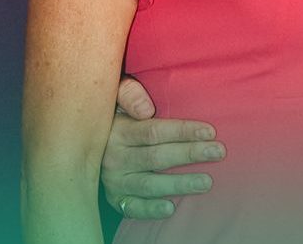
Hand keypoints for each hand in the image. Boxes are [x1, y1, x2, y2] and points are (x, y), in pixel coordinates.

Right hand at [101, 76, 225, 219]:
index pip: (153, 132)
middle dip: (190, 154)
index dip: (182, 131)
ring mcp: (114, 180)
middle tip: (218, 152)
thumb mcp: (115, 96)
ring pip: (149, 184)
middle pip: (156, 157)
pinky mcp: (115, 198)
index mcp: (118, 131)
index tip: (209, 131)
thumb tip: (146, 109)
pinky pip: (132, 207)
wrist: (85, 141)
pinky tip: (171, 208)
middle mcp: (114, 157)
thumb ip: (128, 93)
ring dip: (179, 184)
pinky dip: (150, 210)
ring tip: (206, 182)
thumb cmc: (114, 115)